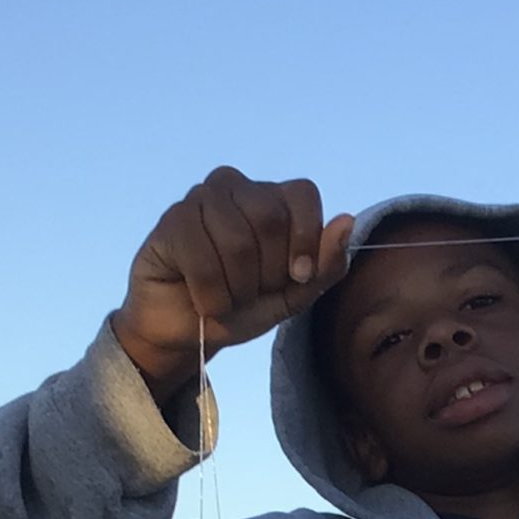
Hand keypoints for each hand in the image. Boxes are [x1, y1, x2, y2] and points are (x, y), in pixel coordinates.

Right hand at [110, 168, 356, 403]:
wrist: (189, 332)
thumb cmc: (243, 307)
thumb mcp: (294, 295)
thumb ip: (325, 264)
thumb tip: (346, 220)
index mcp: (273, 198)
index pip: (303, 194)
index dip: (304, 240)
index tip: (297, 276)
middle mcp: (237, 187)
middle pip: (270, 219)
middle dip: (267, 273)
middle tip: (251, 290)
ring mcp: (201, 198)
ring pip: (237, 242)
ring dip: (237, 289)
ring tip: (226, 296)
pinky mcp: (172, 220)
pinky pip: (201, 258)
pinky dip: (210, 295)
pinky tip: (203, 300)